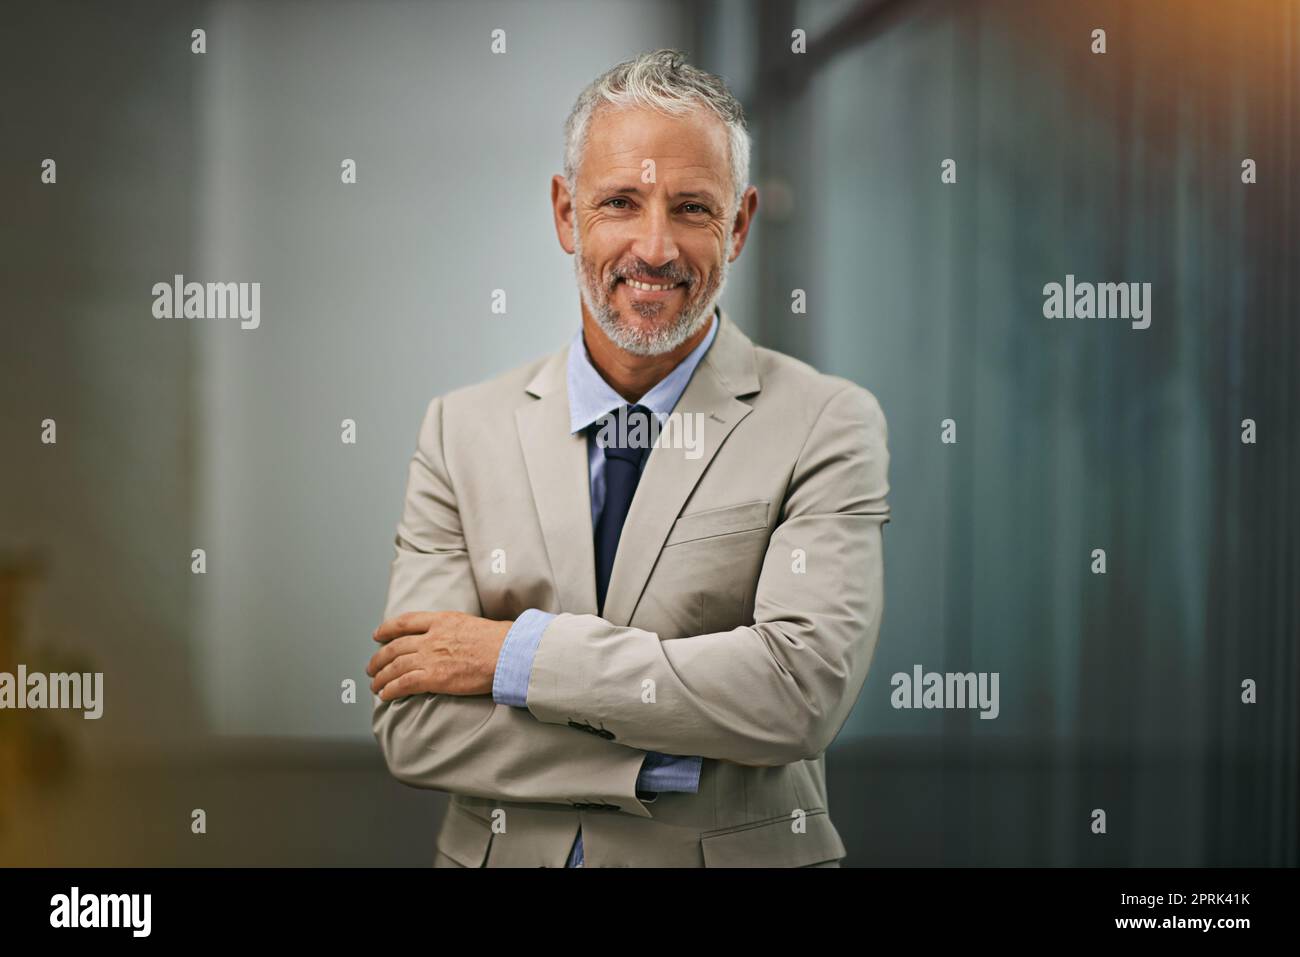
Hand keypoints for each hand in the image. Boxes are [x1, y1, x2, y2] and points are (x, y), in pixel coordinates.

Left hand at [367, 610, 512, 699]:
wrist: (508, 653)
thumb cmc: (502, 640)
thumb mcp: (475, 623)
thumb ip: (459, 629)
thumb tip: (461, 637)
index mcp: (442, 620)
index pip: (406, 621)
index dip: (387, 629)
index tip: (378, 635)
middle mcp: (432, 637)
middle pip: (395, 646)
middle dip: (379, 658)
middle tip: (372, 667)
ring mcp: (432, 657)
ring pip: (395, 666)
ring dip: (381, 677)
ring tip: (375, 685)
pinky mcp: (435, 677)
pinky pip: (404, 684)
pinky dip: (391, 689)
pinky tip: (385, 695)